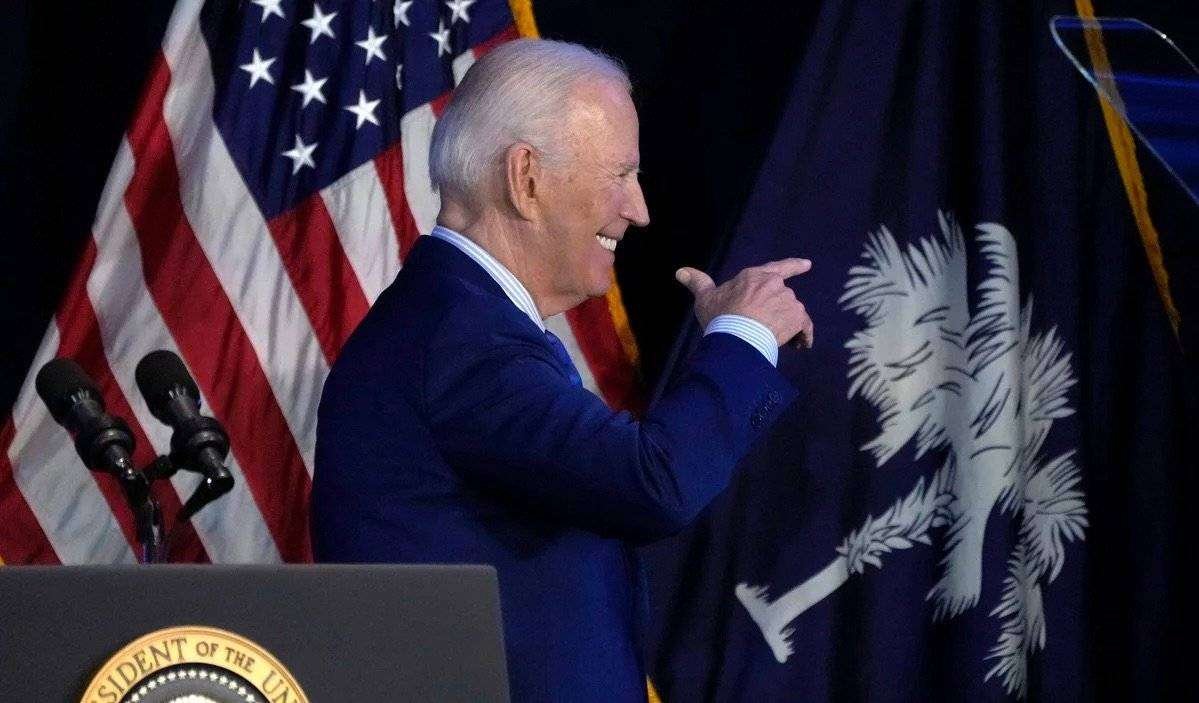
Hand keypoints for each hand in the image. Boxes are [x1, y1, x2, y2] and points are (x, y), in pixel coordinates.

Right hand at [676, 258, 813, 348]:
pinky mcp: (797, 319)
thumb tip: (680, 271)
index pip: (778, 267)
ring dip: (788, 323)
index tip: (808, 265)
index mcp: (756, 276)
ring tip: (777, 340)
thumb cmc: (720, 316)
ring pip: (792, 312)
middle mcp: (775, 285)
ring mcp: (788, 301)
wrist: (737, 338)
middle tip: (763, 327)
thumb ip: (697, 282)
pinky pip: (804, 328)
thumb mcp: (705, 298)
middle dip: (776, 310)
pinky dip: (803, 336)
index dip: (794, 265)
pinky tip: (800, 346)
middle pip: (781, 296)